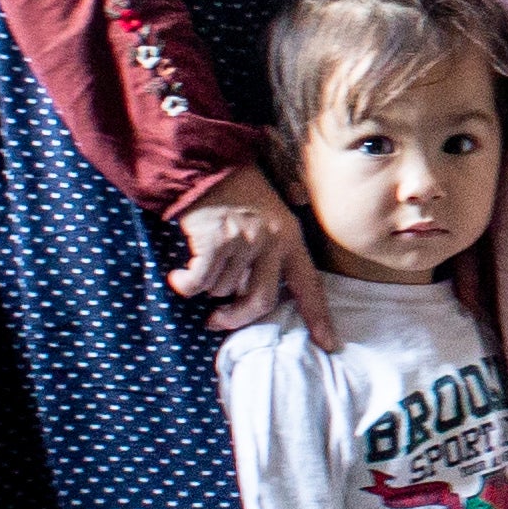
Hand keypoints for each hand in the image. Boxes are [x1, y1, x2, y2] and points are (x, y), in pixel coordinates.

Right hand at [166, 175, 311, 331]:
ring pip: (224, 290)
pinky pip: (199, 283)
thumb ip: (272, 253)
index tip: (329, 344)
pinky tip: (178, 276)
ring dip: (208, 286)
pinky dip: (185, 284)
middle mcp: (272, 241)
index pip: (309, 285)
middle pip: (262, 300)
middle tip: (218, 321)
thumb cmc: (236, 193)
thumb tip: (260, 298)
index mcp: (291, 238)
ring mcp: (244, 241)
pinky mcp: (215, 242)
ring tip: (201, 265)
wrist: (205, 164)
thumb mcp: (270, 217)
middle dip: (236, 317)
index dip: (318, 317)